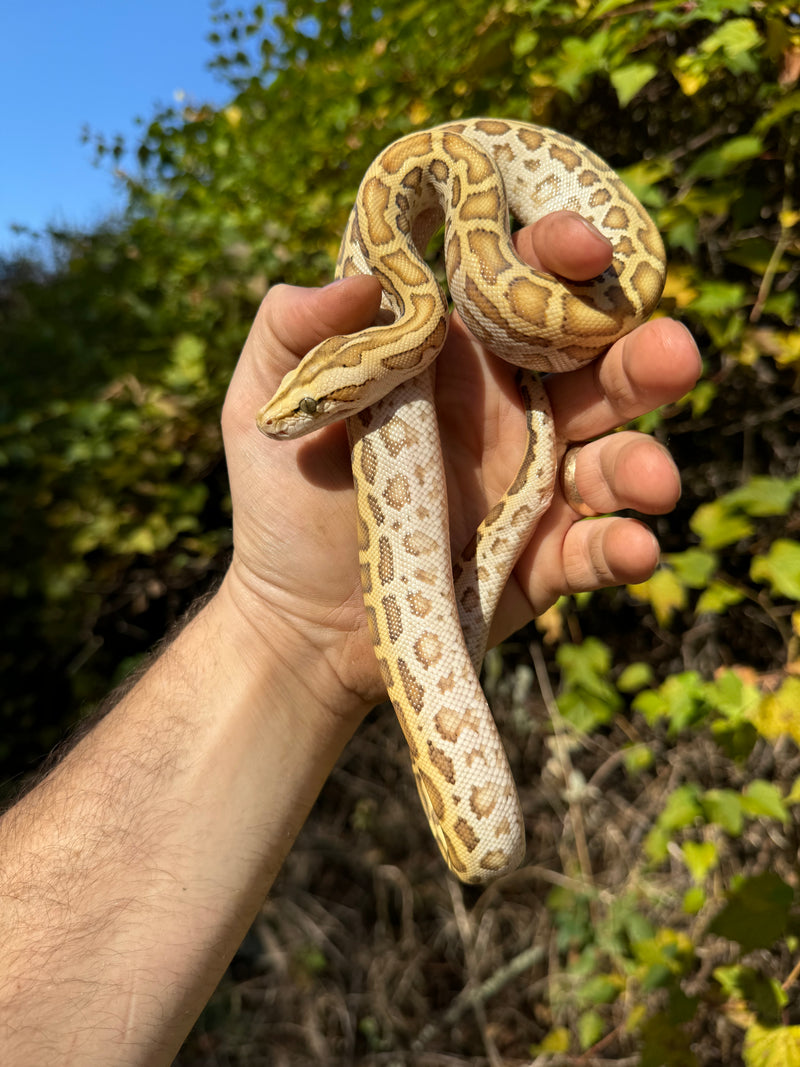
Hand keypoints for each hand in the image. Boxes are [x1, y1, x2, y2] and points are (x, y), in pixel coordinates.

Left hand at [220, 212, 700, 718]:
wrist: (300, 618)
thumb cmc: (281, 500)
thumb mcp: (263, 406)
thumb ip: (291, 329)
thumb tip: (367, 276)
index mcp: (455, 355)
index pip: (524, 284)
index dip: (561, 254)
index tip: (581, 247)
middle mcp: (510, 408)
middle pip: (598, 365)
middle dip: (643, 352)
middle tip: (671, 351)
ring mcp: (533, 484)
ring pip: (616, 454)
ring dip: (644, 458)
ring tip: (653, 481)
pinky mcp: (542, 558)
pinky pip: (595, 548)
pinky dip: (621, 548)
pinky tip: (629, 550)